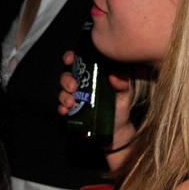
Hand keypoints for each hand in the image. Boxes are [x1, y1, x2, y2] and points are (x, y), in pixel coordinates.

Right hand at [58, 51, 135, 169]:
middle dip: (66, 79)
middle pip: (67, 76)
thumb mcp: (126, 93)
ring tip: (71, 102)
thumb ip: (123, 82)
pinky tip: (66, 110)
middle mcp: (82, 85)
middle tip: (73, 86)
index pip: (79, 62)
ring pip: (63, 92)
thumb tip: (115, 76)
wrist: (119, 132)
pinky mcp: (73, 113)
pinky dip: (61, 108)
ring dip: (63, 95)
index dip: (71, 57)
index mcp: (93, 75)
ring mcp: (76, 99)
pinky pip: (62, 108)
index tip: (70, 59)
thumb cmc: (122, 108)